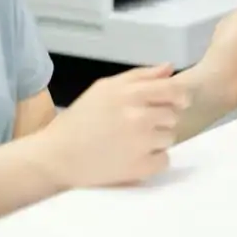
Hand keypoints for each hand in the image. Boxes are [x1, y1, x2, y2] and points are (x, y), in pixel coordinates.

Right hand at [41, 64, 190, 187]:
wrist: (57, 155)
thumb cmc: (80, 119)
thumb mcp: (105, 88)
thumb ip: (140, 76)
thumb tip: (169, 69)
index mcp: (130, 93)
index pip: (173, 90)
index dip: (180, 97)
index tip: (179, 103)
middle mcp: (139, 116)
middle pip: (173, 116)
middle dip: (160, 120)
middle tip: (138, 126)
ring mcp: (141, 143)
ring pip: (169, 138)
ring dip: (156, 141)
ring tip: (131, 142)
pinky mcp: (140, 167)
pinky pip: (164, 161)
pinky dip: (152, 161)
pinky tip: (131, 158)